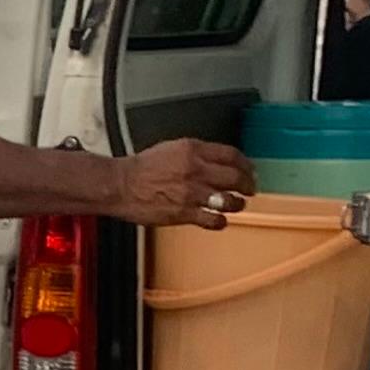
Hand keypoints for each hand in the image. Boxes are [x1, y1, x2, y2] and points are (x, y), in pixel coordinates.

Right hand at [112, 139, 252, 229]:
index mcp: (193, 150)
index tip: (249, 170)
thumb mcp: (172, 148)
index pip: (232, 155)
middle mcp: (195, 170)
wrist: (120, 185)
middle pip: (235, 177)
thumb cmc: (141, 169)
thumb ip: (196, 153)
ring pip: (229, 200)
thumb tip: (217, 161)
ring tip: (236, 205)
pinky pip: (213, 220)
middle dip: (247, 185)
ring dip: (237, 204)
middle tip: (249, 189)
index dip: (245, 164)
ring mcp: (191, 193)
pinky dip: (220, 221)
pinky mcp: (184, 213)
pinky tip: (219, 220)